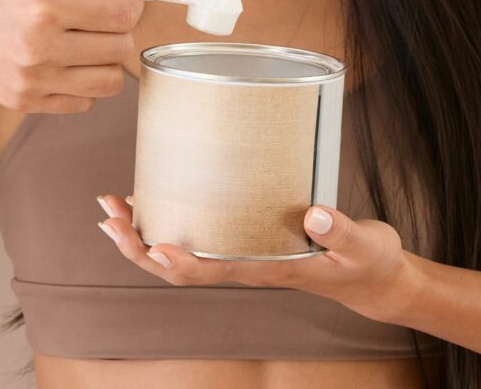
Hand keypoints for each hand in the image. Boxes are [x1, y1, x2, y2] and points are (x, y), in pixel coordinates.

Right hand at [0, 0, 149, 112]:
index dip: (130, 7)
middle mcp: (41, 47)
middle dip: (119, 31)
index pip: (122, 16)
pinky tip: (66, 63)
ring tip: (86, 43)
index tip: (120, 2)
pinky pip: (85, 103)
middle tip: (99, 19)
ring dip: (108, 61)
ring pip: (110, 82)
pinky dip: (85, 84)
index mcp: (44, 5)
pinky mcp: (26, 102)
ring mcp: (33, 80)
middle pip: (120, 49)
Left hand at [95, 194, 423, 322]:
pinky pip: (199, 239)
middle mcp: (247, 265)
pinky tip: (154, 204)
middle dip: (139, 244)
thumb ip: (342, 232)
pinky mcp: (247, 241)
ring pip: (181, 255)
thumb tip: (316, 216)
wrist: (370, 277)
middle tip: (109, 212)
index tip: (151, 243)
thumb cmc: (366, 262)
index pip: (213, 272)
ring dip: (142, 236)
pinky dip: (169, 224)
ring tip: (113, 208)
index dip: (178, 262)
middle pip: (180, 266)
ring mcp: (244, 255)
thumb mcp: (364, 246)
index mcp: (269, 269)